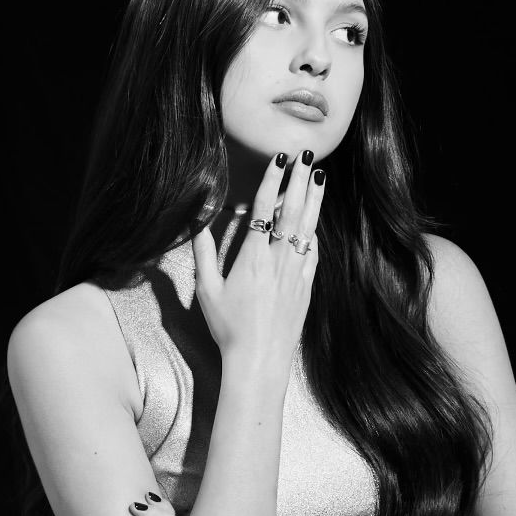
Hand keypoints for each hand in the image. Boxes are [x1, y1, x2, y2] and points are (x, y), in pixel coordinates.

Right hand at [192, 150, 325, 367]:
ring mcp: (296, 272)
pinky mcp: (306, 286)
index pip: (266, 208)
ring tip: (320, 177)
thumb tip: (196, 222)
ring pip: (308, 228)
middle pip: (293, 210)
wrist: (259, 359)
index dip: (273, 180)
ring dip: (314, 200)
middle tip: (307, 156)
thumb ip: (203, 252)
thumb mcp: (206, 289)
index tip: (280, 159)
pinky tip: (315, 221)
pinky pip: (313, 252)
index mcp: (253, 256)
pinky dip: (315, 232)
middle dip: (300, 180)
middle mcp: (278, 259)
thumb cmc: (229, 327)